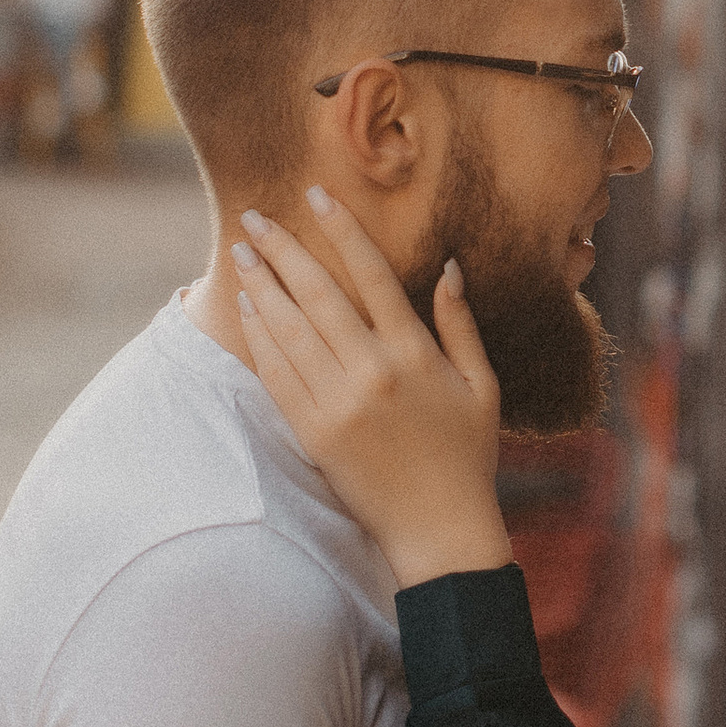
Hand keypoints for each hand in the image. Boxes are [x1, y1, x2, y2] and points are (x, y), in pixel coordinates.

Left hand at [234, 193, 512, 586]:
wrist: (438, 530)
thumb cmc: (467, 456)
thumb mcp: (481, 385)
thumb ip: (459, 324)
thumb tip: (449, 267)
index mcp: (415, 354)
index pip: (371, 274)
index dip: (342, 230)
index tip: (317, 195)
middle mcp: (372, 373)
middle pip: (317, 294)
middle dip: (282, 250)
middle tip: (256, 217)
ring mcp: (338, 404)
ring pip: (289, 330)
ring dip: (261, 287)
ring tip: (244, 254)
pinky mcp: (313, 434)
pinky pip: (277, 376)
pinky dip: (261, 339)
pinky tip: (250, 311)